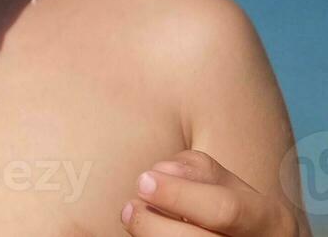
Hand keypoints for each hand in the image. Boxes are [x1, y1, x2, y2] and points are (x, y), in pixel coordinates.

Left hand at [122, 150, 307, 235]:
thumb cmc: (233, 207)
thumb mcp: (228, 183)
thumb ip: (197, 169)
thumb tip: (164, 172)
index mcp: (270, 219)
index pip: (225, 209)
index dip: (178, 195)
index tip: (143, 181)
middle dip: (154, 225)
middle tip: (130, 208)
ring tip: (133, 219)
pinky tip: (148, 235)